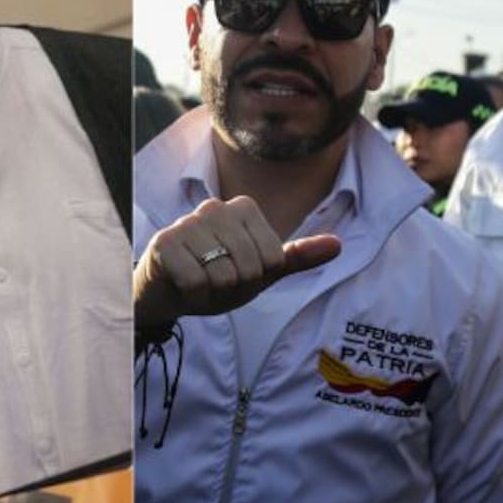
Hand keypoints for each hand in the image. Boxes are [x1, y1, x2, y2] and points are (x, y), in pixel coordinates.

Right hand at [134, 196, 339, 335]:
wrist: (167, 293)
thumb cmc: (215, 278)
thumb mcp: (260, 272)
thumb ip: (296, 258)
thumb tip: (338, 244)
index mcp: (242, 208)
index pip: (274, 259)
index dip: (258, 278)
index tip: (237, 272)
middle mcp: (214, 207)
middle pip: (250, 268)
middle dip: (235, 287)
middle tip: (215, 281)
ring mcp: (187, 223)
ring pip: (224, 276)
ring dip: (212, 292)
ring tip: (199, 282)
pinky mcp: (164, 243)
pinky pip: (196, 281)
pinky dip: (192, 295)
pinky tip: (182, 285)